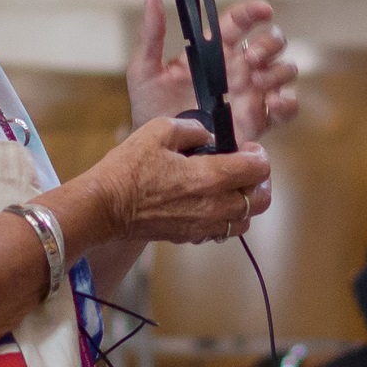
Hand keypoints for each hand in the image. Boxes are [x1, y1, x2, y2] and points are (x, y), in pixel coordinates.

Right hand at [86, 115, 273, 245]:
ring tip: (231, 188)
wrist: (105, 206)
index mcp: (210, 177)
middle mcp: (213, 205)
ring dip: (245, 203)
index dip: (259, 155)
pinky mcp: (190, 237)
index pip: (257, 169)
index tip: (248, 148)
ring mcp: (203, 225)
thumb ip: (193, 130)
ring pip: (245, 221)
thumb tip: (209, 136)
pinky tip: (210, 204)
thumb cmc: (129, 168)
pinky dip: (226, 219)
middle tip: (247, 169)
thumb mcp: (159, 131)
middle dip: (261, 182)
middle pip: (260, 201)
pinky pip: (222, 232)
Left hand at [125, 0, 301, 137]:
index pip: (240, 22)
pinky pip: (287, 109)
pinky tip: (273, 104)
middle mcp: (239, 68)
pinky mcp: (259, 121)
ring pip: (284, 70)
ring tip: (257, 82)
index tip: (263, 10)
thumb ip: (151, 36)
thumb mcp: (145, 71)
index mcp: (215, 51)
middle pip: (271, 43)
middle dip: (268, 44)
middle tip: (250, 57)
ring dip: (278, 70)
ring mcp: (252, 94)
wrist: (162, 152)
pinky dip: (288, 103)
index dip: (254, 12)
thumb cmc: (151, 109)